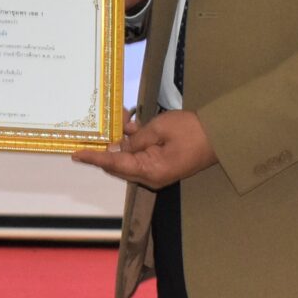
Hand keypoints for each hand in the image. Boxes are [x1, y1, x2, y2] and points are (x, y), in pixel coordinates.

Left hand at [72, 110, 214, 189]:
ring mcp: (157, 174)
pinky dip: (135, 143)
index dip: (94, 157)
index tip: (76, 154)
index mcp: (151, 171)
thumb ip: (135, 138)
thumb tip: (117, 145)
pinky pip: (141, 157)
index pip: (114, 164)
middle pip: (119, 165)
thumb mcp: (159, 128)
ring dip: (123, 142)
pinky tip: (133, 125)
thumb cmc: (192, 130)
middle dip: (108, 147)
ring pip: (129, 160)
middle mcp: (151, 177)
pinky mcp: (162, 167)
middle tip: (98, 130)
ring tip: (124, 120)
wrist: (221, 135)